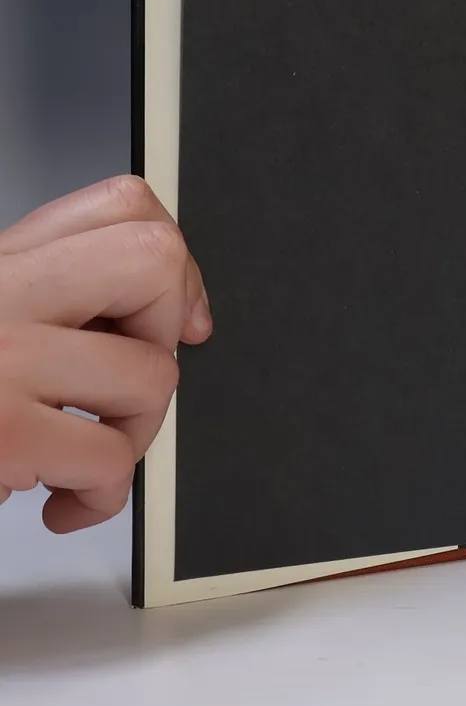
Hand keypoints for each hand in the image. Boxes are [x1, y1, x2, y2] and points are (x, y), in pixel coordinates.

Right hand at [0, 176, 211, 531]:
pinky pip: (108, 458)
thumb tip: (171, 311)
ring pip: (150, 374)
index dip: (171, 260)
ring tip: (87, 455)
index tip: (175, 312)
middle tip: (124, 381)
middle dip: (165, 330)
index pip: (122, 205)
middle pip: (152, 261)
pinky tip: (62, 501)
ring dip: (134, 433)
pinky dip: (102, 494)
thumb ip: (49, 301)